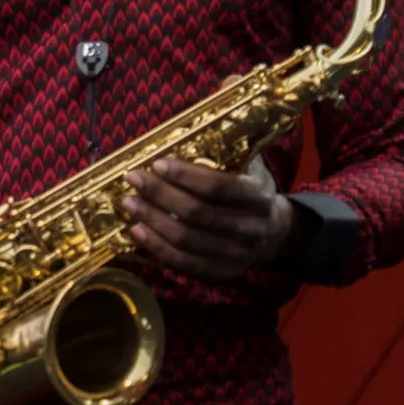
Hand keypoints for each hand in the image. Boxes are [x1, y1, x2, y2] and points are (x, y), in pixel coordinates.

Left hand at [122, 155, 296, 281]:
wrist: (273, 231)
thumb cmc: (250, 189)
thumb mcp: (250, 167)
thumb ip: (228, 152)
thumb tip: (185, 131)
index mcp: (258, 197)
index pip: (216, 187)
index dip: (184, 176)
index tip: (156, 163)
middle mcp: (250, 228)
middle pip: (197, 213)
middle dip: (160, 194)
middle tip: (133, 178)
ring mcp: (237, 255)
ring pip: (186, 240)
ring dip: (153, 220)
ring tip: (130, 202)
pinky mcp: (223, 273)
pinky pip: (184, 263)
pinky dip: (157, 247)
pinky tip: (138, 230)